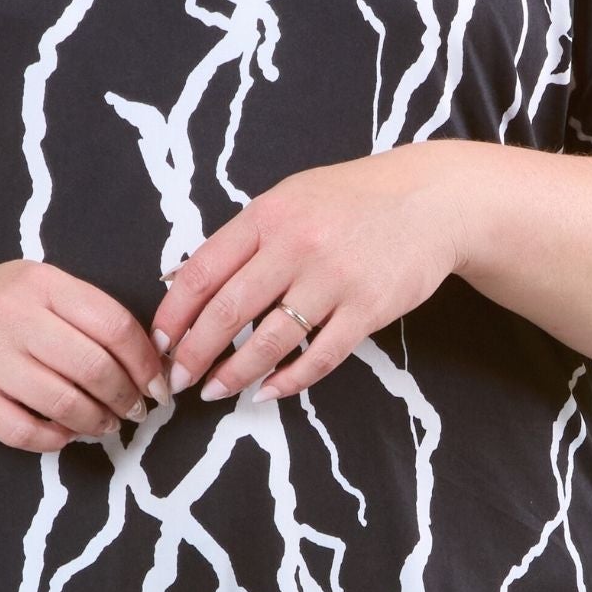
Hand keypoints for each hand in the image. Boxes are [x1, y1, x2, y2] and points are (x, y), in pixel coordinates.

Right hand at [0, 260, 169, 451]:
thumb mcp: (34, 289)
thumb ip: (84, 312)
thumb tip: (149, 358)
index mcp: (39, 284)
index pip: (112, 325)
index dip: (145, 362)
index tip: (157, 384)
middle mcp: (11, 317)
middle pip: (93, 367)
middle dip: (126, 397)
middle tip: (135, 410)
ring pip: (64, 403)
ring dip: (96, 422)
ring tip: (106, 425)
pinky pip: (27, 432)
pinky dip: (57, 439)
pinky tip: (66, 434)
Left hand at [151, 145, 493, 402]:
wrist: (431, 200)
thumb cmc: (353, 201)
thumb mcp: (291, 200)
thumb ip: (245, 238)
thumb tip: (185, 280)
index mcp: (268, 215)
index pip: (203, 270)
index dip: (175, 313)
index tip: (160, 341)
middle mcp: (296, 244)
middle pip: (228, 311)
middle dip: (194, 353)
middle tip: (176, 380)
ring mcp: (334, 278)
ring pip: (269, 341)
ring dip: (235, 374)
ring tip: (214, 391)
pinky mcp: (368, 308)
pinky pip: (319, 355)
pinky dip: (289, 380)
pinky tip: (268, 391)